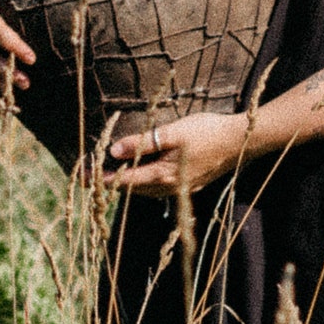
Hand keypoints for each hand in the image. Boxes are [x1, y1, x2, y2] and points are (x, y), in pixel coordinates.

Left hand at [104, 110, 250, 194]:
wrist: (242, 141)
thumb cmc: (206, 132)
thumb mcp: (172, 133)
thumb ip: (141, 144)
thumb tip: (114, 152)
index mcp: (162, 176)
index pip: (123, 181)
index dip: (101, 179)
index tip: (81, 178)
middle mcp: (169, 187)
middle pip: (133, 189)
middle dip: (111, 183)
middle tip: (90, 176)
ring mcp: (181, 188)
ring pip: (146, 191)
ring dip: (128, 184)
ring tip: (111, 176)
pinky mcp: (190, 184)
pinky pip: (160, 188)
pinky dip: (145, 183)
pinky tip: (142, 176)